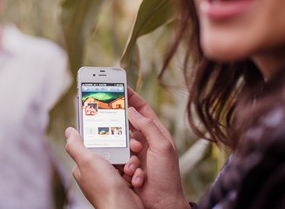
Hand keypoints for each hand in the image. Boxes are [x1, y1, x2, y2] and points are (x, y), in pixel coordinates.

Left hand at [65, 127, 143, 208]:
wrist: (123, 208)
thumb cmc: (104, 188)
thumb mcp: (86, 161)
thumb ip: (76, 145)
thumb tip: (69, 131)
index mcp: (84, 166)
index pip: (92, 144)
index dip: (103, 137)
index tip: (113, 132)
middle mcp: (96, 172)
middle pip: (111, 150)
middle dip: (122, 150)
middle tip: (129, 150)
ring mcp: (110, 179)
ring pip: (124, 160)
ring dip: (131, 163)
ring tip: (129, 170)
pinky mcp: (123, 184)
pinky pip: (132, 171)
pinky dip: (135, 173)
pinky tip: (133, 178)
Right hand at [123, 88, 189, 208]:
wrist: (162, 204)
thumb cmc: (167, 176)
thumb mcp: (162, 147)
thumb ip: (148, 127)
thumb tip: (132, 111)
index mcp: (155, 132)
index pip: (142, 109)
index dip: (131, 97)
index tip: (120, 87)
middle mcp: (144, 140)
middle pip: (127, 125)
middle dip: (123, 129)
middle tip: (117, 129)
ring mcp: (134, 153)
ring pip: (120, 143)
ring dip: (127, 155)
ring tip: (135, 164)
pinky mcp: (126, 165)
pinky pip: (118, 159)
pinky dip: (126, 167)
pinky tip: (135, 176)